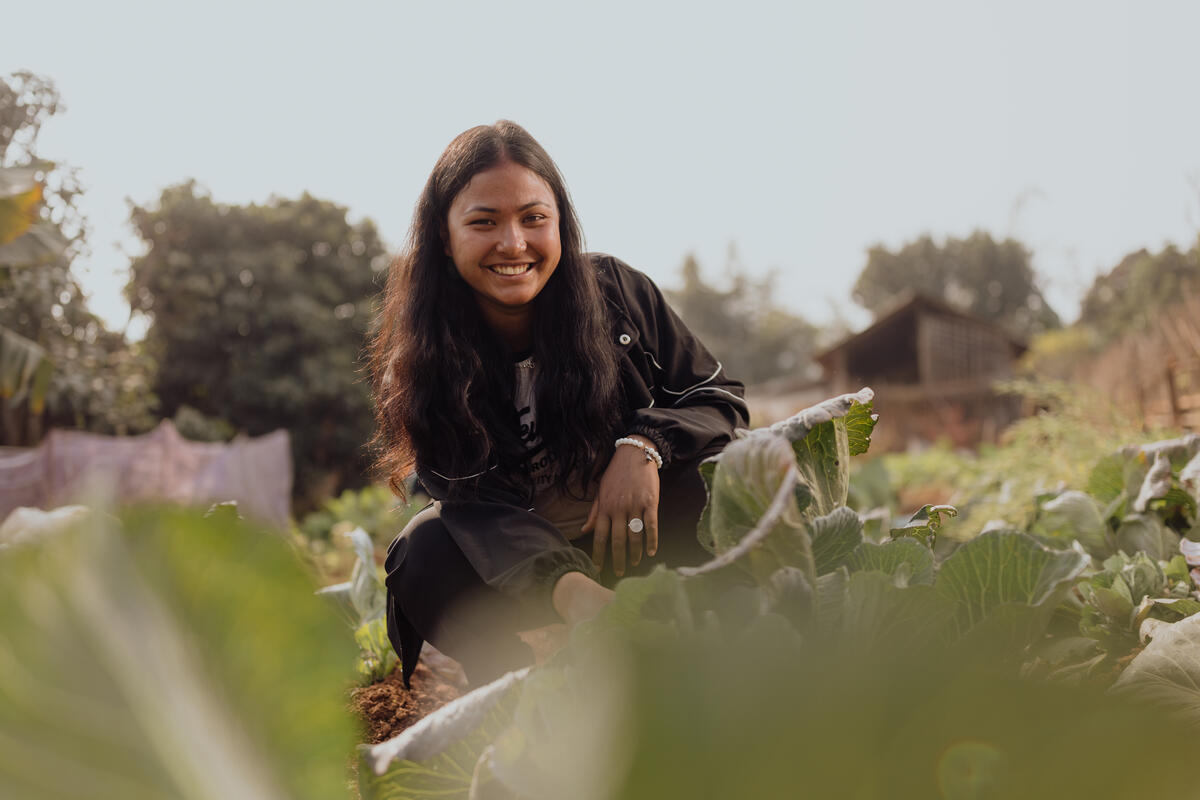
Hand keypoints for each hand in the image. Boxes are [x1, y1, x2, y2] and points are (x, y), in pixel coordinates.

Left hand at [581, 436, 659, 575]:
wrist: (635, 453)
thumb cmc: (616, 473)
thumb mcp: (601, 491)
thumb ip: (594, 512)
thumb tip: (583, 531)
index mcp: (605, 507)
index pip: (599, 536)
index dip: (598, 554)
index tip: (597, 568)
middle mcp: (618, 508)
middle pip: (617, 540)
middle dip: (618, 559)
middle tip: (620, 572)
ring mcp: (635, 505)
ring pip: (634, 535)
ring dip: (635, 552)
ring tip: (635, 563)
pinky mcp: (650, 502)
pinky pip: (651, 525)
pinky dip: (652, 540)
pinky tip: (651, 551)